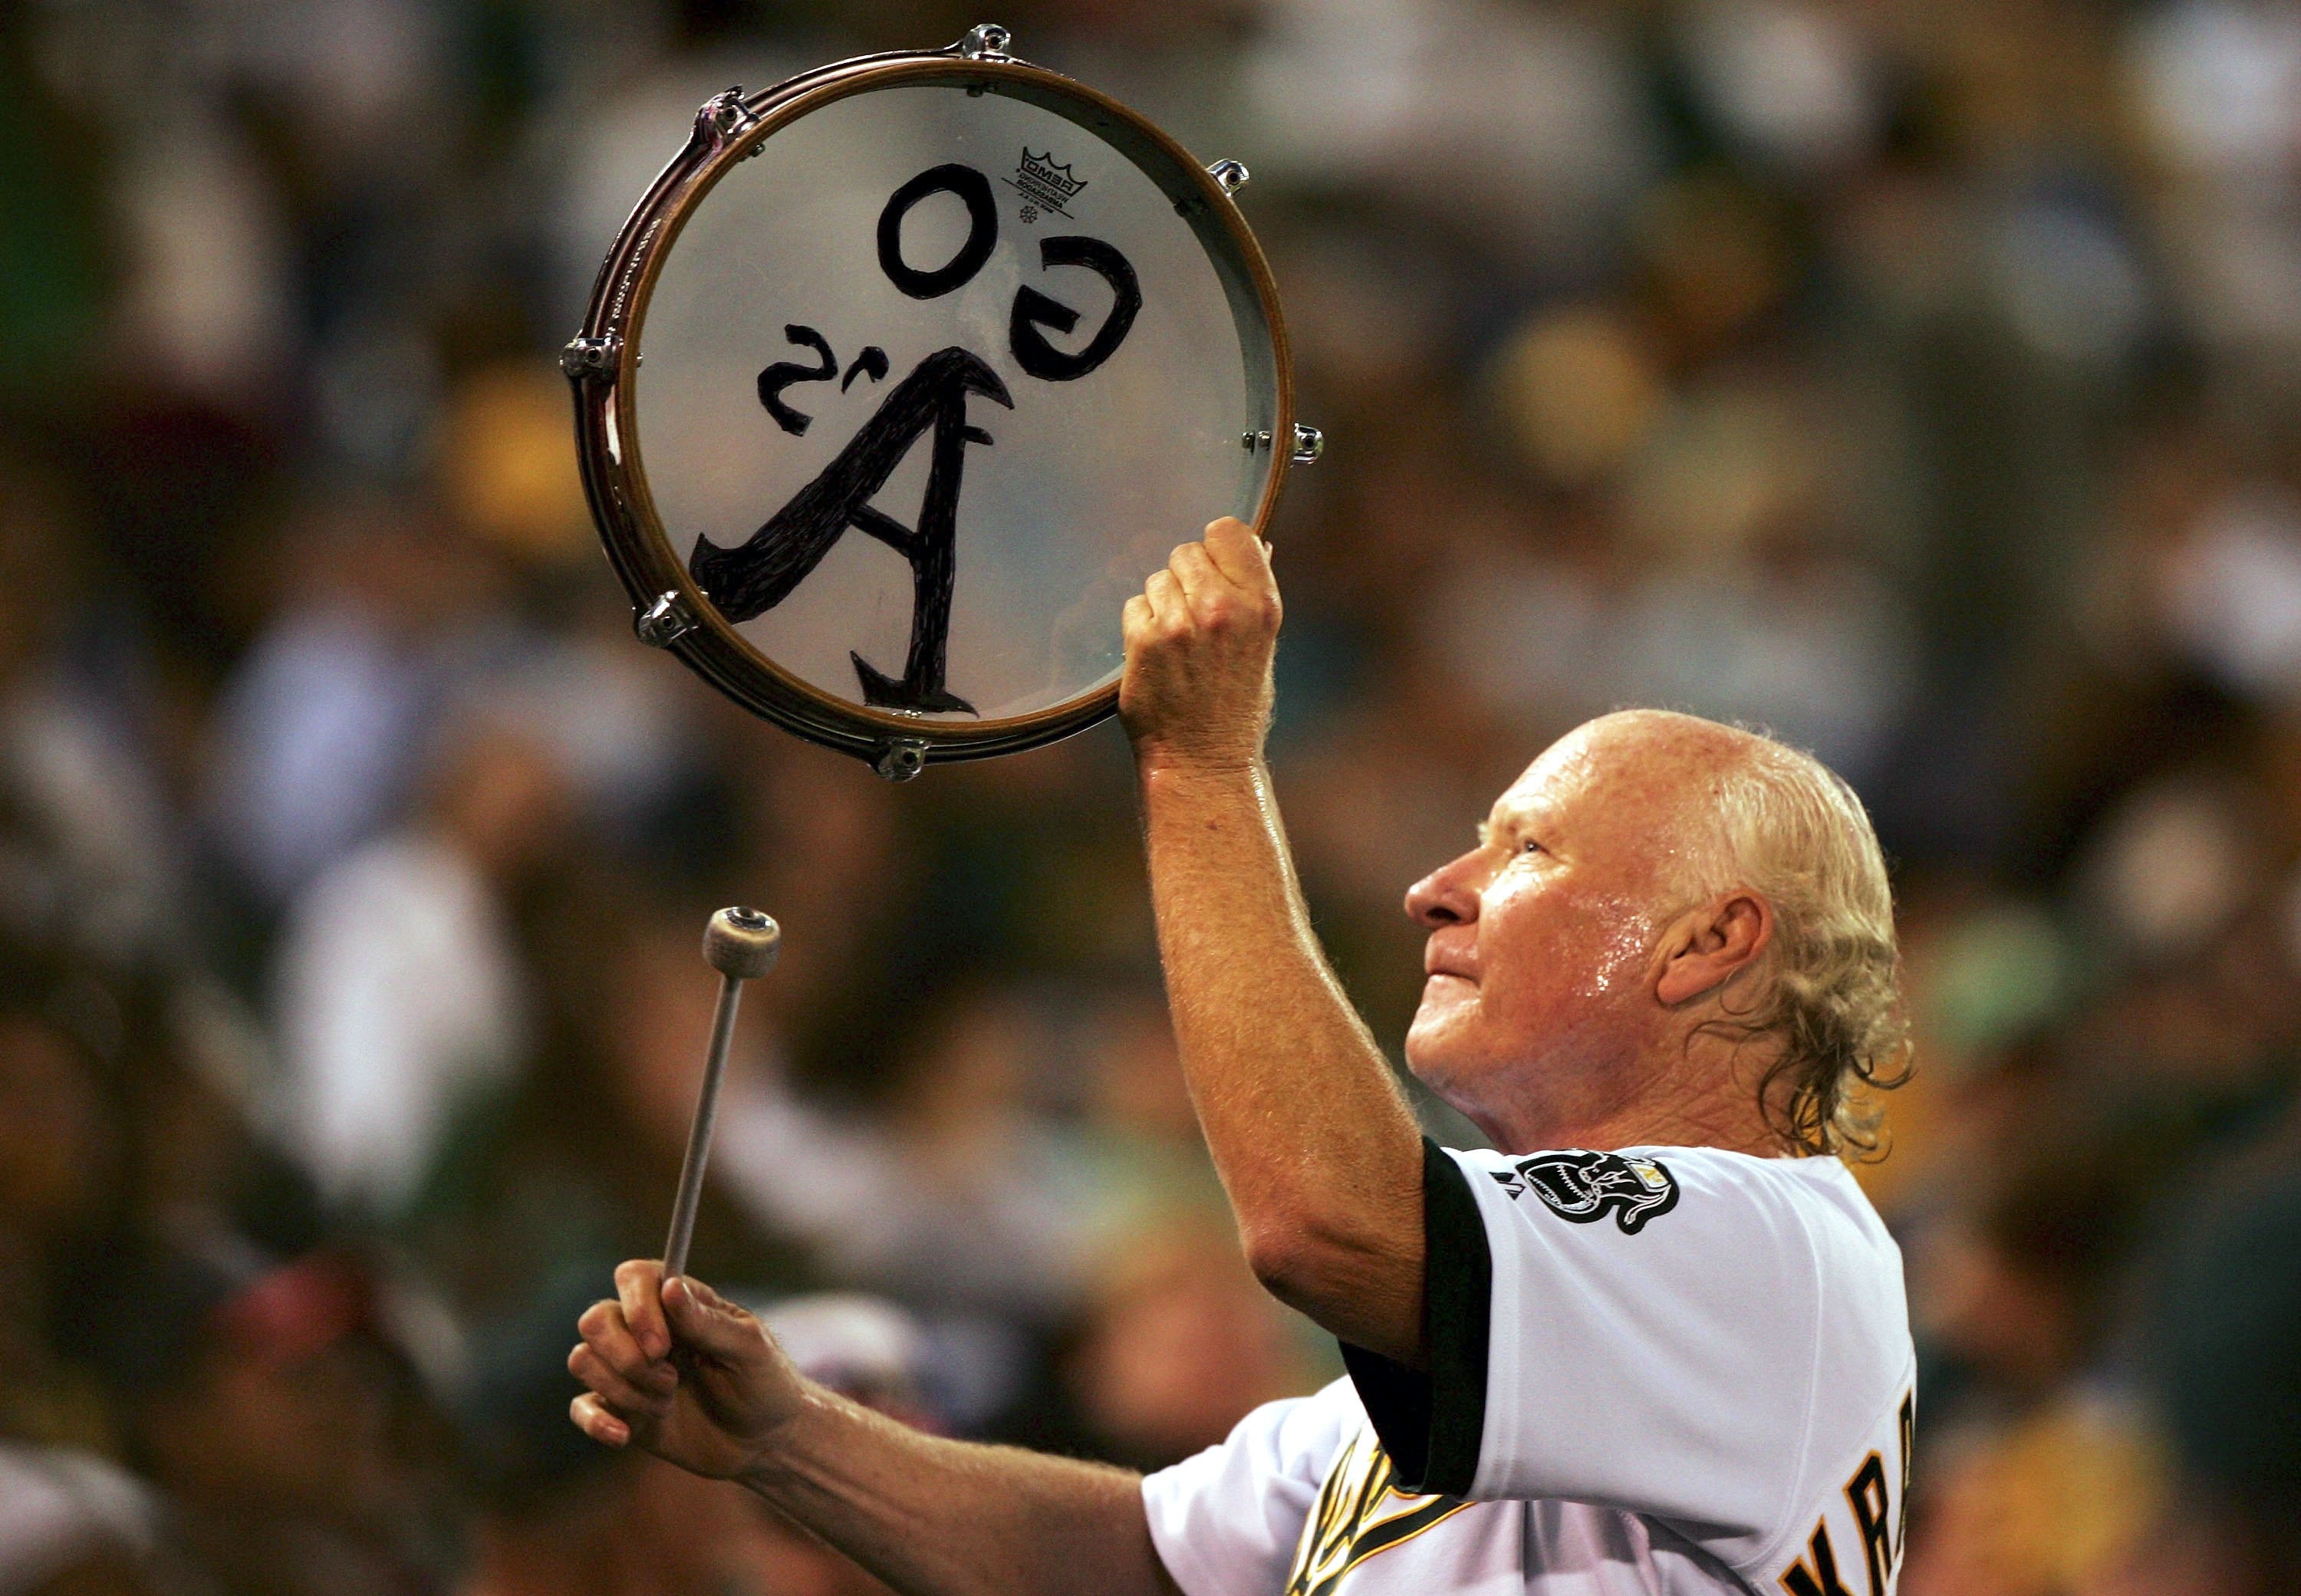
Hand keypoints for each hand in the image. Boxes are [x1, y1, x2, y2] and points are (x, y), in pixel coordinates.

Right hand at [568, 1260, 806, 1479]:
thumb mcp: (749, 1350)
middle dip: (626, 1356)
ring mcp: (629, 1370)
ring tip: (667, 1404)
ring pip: (583, 1360)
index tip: (661, 1346)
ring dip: (623, 1389)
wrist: (764, 1443)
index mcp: (679, 1304)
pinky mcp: (621, 1409)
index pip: (634, 1277)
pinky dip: (595, 1422)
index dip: (637, 1307)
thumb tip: (670, 1286)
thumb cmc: (764, 1384)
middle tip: (671, 1380)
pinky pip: (580, 1407)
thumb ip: (708, 1322)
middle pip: (596, 1320)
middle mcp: (646, 1330)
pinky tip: (625, 1435)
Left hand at [1120, 517, 1281, 774]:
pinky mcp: (1145, 641)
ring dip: (1161, 605)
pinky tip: (1157, 657)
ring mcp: (1182, 624)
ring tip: (1177, 645)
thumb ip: (1253, 593)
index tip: (1212, 569)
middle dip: (1185, 579)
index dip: (1215, 548)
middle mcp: (1223, 608)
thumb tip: (1259, 541)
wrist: (1205, 761)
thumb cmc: (1235, 707)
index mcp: (1261, 604)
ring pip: (1157, 579)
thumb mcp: (1262, 645)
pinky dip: (1139, 627)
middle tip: (1192, 620)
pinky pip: (1133, 607)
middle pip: (1186, 551)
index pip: (1229, 531)